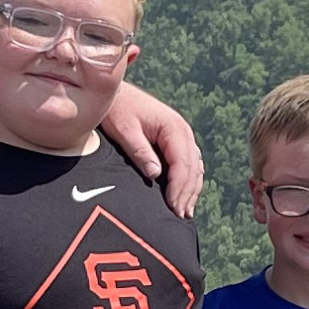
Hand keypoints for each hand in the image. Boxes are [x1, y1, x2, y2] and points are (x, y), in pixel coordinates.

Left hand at [101, 80, 203, 217]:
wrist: (114, 92)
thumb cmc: (117, 109)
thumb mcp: (124, 130)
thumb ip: (140, 151)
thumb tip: (156, 175)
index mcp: (173, 127)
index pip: (183, 163)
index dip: (179, 188)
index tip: (172, 207)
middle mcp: (183, 131)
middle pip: (192, 168)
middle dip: (187, 193)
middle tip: (180, 217)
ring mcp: (182, 136)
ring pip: (194, 167)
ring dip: (191, 190)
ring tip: (184, 212)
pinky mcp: (176, 140)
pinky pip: (189, 164)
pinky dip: (188, 181)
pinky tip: (183, 196)